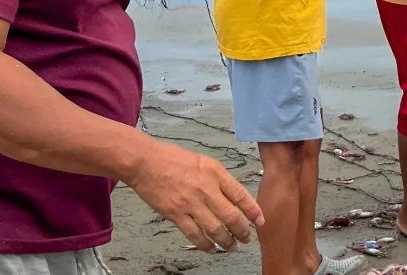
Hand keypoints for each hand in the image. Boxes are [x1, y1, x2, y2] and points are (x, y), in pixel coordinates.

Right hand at [126, 141, 263, 252]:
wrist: (145, 162)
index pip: (241, 195)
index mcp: (216, 173)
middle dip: (242, 231)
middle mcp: (206, 189)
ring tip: (232, 247)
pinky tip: (211, 249)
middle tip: (247, 239)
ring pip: (214, 229)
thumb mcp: (204, 162)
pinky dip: (205, 245)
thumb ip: (219, 179)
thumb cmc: (173, 159)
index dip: (253, 211)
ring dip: (226, 241)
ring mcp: (191, 203)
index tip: (260, 221)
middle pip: (231, 216)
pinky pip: (194, 234)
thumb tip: (233, 197)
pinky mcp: (175, 214)